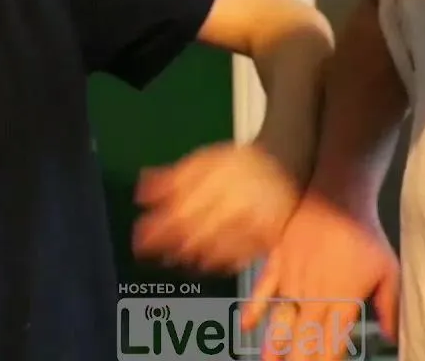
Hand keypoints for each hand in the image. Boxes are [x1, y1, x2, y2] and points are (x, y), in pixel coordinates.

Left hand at [133, 141, 301, 273]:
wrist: (286, 162)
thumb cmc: (239, 163)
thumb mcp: (203, 160)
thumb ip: (173, 179)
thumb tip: (141, 195)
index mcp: (217, 184)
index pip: (180, 214)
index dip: (156, 229)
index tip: (139, 237)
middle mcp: (234, 207)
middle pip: (193, 237)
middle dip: (166, 247)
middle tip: (147, 252)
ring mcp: (251, 226)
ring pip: (213, 252)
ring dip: (186, 258)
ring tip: (171, 256)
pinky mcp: (265, 240)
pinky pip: (236, 259)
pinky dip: (214, 264)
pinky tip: (200, 262)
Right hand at [241, 192, 398, 360]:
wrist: (339, 195)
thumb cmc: (365, 233)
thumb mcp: (388, 271)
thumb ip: (389, 308)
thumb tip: (393, 336)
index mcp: (342, 301)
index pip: (329, 346)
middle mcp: (314, 295)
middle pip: (301, 340)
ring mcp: (292, 278)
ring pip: (280, 321)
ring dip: (272, 346)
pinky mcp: (278, 260)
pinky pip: (263, 289)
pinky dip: (254, 309)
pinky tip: (246, 326)